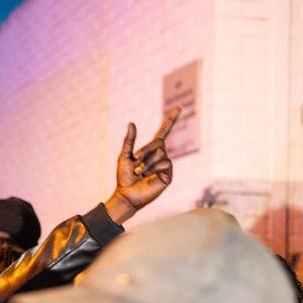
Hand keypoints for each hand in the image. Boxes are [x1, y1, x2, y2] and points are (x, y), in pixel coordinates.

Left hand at [104, 107, 179, 223]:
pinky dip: (153, 168)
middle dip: (145, 151)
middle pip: (158, 143)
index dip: (170, 120)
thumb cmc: (124, 178)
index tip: (178, 108)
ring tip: (139, 172)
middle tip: (134, 160)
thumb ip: (129, 141)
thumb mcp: (124, 156)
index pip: (163, 132)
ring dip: (146, 163)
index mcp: (150, 150)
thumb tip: (131, 123)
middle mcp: (160, 156)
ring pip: (160, 154)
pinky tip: (146, 176)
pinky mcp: (168, 175)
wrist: (126, 194)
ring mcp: (165, 165)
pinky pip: (164, 164)